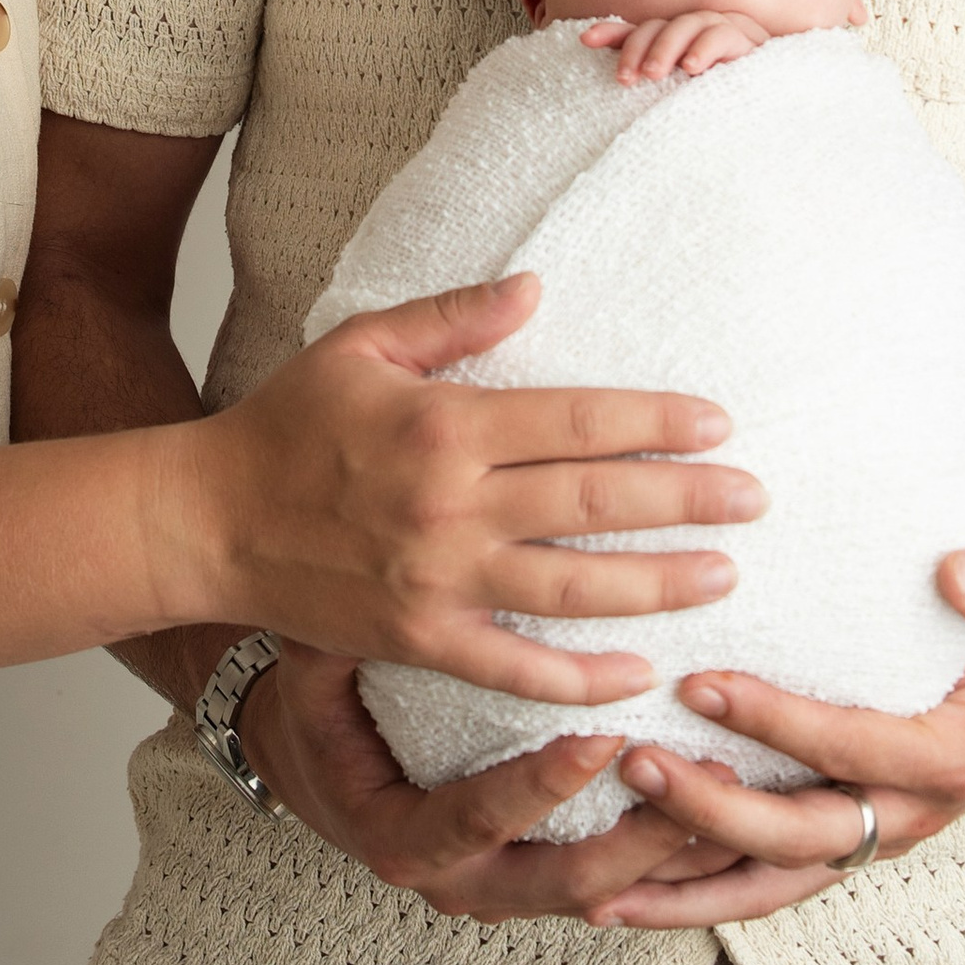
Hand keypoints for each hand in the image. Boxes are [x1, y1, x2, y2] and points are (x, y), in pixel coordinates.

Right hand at [194, 272, 766, 703]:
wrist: (210, 520)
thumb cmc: (288, 423)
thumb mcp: (363, 344)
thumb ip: (454, 318)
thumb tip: (536, 286)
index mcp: (445, 425)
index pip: (577, 423)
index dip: (655, 423)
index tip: (716, 425)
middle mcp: (451, 506)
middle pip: (594, 504)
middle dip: (686, 501)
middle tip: (754, 499)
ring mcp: (439, 581)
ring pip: (573, 588)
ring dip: (658, 584)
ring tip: (723, 574)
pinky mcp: (422, 639)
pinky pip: (516, 668)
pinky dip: (581, 678)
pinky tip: (640, 671)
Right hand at [237, 640, 701, 924]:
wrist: (320, 769)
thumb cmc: (321, 709)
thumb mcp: (314, 673)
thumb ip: (337, 638)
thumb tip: (355, 584)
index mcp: (401, 840)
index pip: (477, 819)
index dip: (539, 785)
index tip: (605, 737)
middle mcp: (460, 882)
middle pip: (564, 885)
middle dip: (641, 842)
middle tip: (704, 784)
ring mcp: (509, 892)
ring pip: (607, 895)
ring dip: (675, 853)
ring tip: (739, 793)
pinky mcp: (546, 881)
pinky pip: (619, 886)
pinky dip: (675, 858)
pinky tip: (733, 808)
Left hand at [581, 10, 768, 85]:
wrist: (772, 106)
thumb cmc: (720, 102)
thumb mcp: (677, 97)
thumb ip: (649, 79)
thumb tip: (609, 76)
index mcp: (675, 41)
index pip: (639, 31)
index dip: (612, 33)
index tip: (585, 39)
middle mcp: (695, 30)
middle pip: (658, 26)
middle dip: (638, 49)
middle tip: (626, 79)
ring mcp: (722, 30)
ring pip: (687, 24)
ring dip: (667, 47)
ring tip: (655, 75)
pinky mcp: (749, 40)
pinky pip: (723, 35)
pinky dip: (705, 48)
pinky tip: (693, 68)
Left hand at [584, 549, 964, 925]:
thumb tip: (956, 572)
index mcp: (949, 756)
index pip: (849, 746)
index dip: (775, 722)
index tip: (700, 686)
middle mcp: (908, 815)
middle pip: (800, 836)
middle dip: (712, 809)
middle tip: (634, 764)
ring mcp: (873, 837)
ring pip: (774, 883)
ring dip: (689, 883)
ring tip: (599, 882)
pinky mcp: (844, 843)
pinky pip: (767, 883)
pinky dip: (699, 895)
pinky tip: (624, 897)